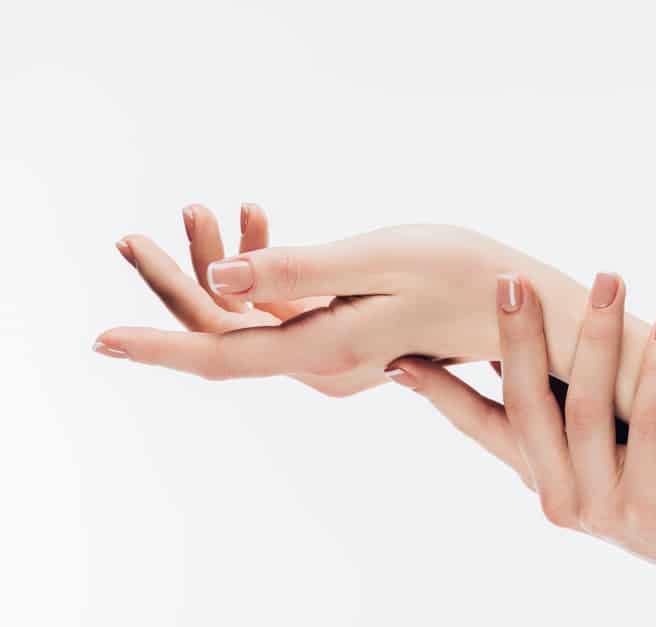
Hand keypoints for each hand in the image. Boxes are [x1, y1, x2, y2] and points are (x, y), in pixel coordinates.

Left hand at [96, 205, 572, 395]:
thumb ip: (301, 270)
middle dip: (176, 285)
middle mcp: (323, 361)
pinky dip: (259, 268)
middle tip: (131, 237)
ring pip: (250, 318)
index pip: (224, 354)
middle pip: (227, 333)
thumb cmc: (467, 276)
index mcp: (326, 348)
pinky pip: (282, 308)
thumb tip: (221, 279)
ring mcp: (334, 351)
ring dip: (215, 267)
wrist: (525, 307)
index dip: (160, 346)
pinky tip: (255, 222)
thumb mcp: (382, 260)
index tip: (101, 342)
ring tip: (203, 208)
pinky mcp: (345, 332)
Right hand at [384, 272, 655, 575]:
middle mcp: (559, 496)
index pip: (477, 426)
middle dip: (516, 338)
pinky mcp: (651, 509)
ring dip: (596, 337)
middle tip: (511, 279)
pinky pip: (652, 425)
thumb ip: (567, 412)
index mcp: (540, 478)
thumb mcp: (604, 451)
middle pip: (524, 406)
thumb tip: (525, 349)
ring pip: (586, 409)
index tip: (398, 356)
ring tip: (608, 279)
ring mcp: (602, 507)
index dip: (438, 392)